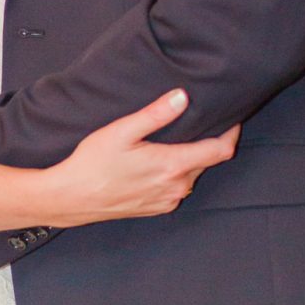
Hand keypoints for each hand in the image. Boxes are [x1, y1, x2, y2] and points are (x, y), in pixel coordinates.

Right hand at [48, 89, 238, 226]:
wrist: (72, 197)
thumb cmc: (94, 162)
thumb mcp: (122, 131)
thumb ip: (156, 114)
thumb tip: (183, 97)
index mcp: (172, 166)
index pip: (219, 151)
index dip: (231, 132)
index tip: (232, 117)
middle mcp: (176, 188)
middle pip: (207, 161)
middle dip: (207, 141)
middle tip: (199, 119)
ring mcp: (167, 200)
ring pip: (192, 174)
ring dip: (191, 157)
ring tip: (178, 136)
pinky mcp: (157, 207)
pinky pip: (178, 187)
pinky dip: (177, 171)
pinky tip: (159, 159)